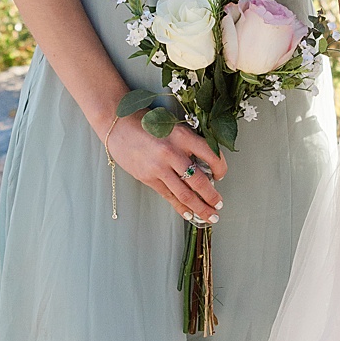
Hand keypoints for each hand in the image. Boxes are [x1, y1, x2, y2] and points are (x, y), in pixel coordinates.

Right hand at [102, 112, 226, 223]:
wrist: (118, 125)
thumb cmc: (148, 124)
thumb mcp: (174, 128)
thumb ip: (189, 144)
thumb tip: (206, 167)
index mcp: (183, 136)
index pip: (211, 155)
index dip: (221, 168)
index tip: (221, 176)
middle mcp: (172, 152)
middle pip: (199, 181)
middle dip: (212, 197)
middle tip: (219, 204)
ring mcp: (159, 167)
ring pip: (185, 194)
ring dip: (200, 208)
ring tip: (210, 216)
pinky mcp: (148, 178)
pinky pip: (168, 196)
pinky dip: (181, 207)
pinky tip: (189, 214)